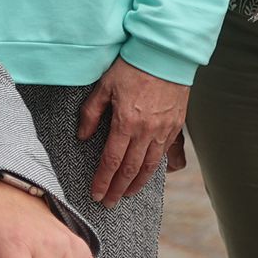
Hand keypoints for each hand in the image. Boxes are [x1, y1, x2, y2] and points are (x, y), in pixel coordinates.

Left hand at [76, 58, 188, 204]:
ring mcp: (164, 130)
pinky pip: (165, 154)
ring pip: (150, 166)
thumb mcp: (104, 86)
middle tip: (109, 203)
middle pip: (131, 169)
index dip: (103, 180)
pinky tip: (148, 174)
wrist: (165, 55)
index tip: (96, 194)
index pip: (111, 160)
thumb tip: (82, 136)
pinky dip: (156, 168)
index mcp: (126, 123)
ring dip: (137, 184)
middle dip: (118, 189)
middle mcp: (147, 131)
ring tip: (127, 194)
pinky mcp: (176, 126)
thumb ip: (91, 113)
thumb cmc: (131, 66)